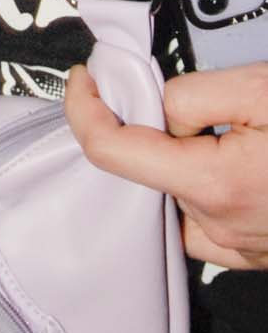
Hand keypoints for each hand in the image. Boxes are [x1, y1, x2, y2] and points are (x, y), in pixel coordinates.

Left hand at [65, 61, 267, 268]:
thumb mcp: (262, 90)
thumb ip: (195, 95)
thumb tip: (159, 106)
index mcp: (213, 185)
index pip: (109, 150)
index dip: (84, 106)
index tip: (83, 79)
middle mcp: (217, 226)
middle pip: (141, 169)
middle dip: (140, 127)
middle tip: (164, 94)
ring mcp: (234, 246)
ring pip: (167, 196)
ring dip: (169, 160)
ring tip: (208, 128)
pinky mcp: (250, 253)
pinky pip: (195, 224)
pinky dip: (187, 193)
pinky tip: (209, 167)